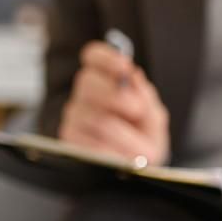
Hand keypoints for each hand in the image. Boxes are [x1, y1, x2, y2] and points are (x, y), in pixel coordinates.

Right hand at [57, 40, 169, 164]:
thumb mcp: (152, 114)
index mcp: (105, 78)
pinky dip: (113, 152)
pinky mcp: (69, 138)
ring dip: (123, 134)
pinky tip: (121, 156)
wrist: (137, 165)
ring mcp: (74, 115)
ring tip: (137, 146)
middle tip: (137, 109)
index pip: (94, 56)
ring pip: (94, 117)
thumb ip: (144, 95)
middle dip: (116, 96)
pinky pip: (90, 143)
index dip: (106, 58)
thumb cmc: (143, 134)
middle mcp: (85, 93)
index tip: (124, 66)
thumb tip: (133, 75)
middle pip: (87, 82)